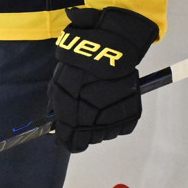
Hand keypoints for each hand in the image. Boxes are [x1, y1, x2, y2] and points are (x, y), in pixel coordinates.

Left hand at [49, 6, 157, 153]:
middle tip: (81, 122)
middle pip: (88, 139)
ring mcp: (114, 115)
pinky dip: (114, 121)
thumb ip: (56, 103)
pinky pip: (120, 127)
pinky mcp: (131, 113)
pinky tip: (110, 107)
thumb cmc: (80, 60)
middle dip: (82, 133)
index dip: (67, 140)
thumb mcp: (59, 79)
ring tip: (97, 109)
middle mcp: (94, 116)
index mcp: (73, 109)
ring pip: (104, 134)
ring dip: (98, 128)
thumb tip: (55, 124)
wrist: (111, 47)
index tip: (66, 140)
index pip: (70, 138)